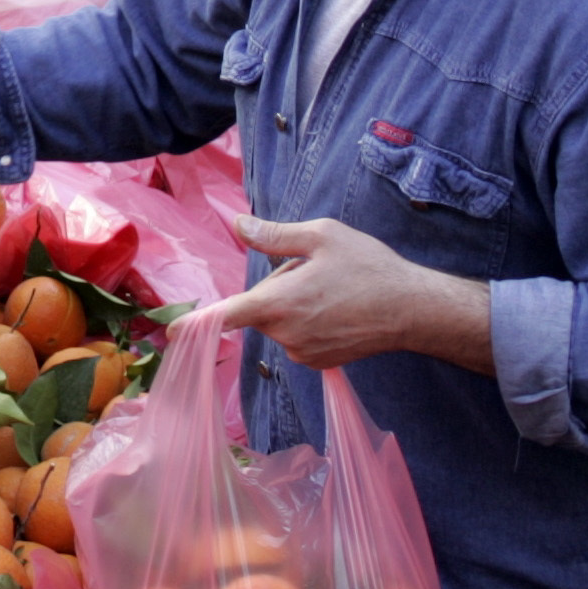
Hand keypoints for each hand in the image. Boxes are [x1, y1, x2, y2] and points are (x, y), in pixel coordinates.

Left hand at [207, 214, 495, 372]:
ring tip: (334, 290)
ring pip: (281, 320)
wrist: (416, 310)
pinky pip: (298, 335)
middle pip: (260, 307)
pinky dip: (310, 319)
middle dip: (279, 286)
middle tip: (317, 272)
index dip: (196, 323)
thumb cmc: (370, 269)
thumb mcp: (322, 236)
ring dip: (296, 303)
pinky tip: (340, 307)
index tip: (171, 334)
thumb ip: (275, 235)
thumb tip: (238, 225)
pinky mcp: (320, 362)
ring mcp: (304, 353)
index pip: (226, 315)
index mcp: (279, 304)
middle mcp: (286, 334)